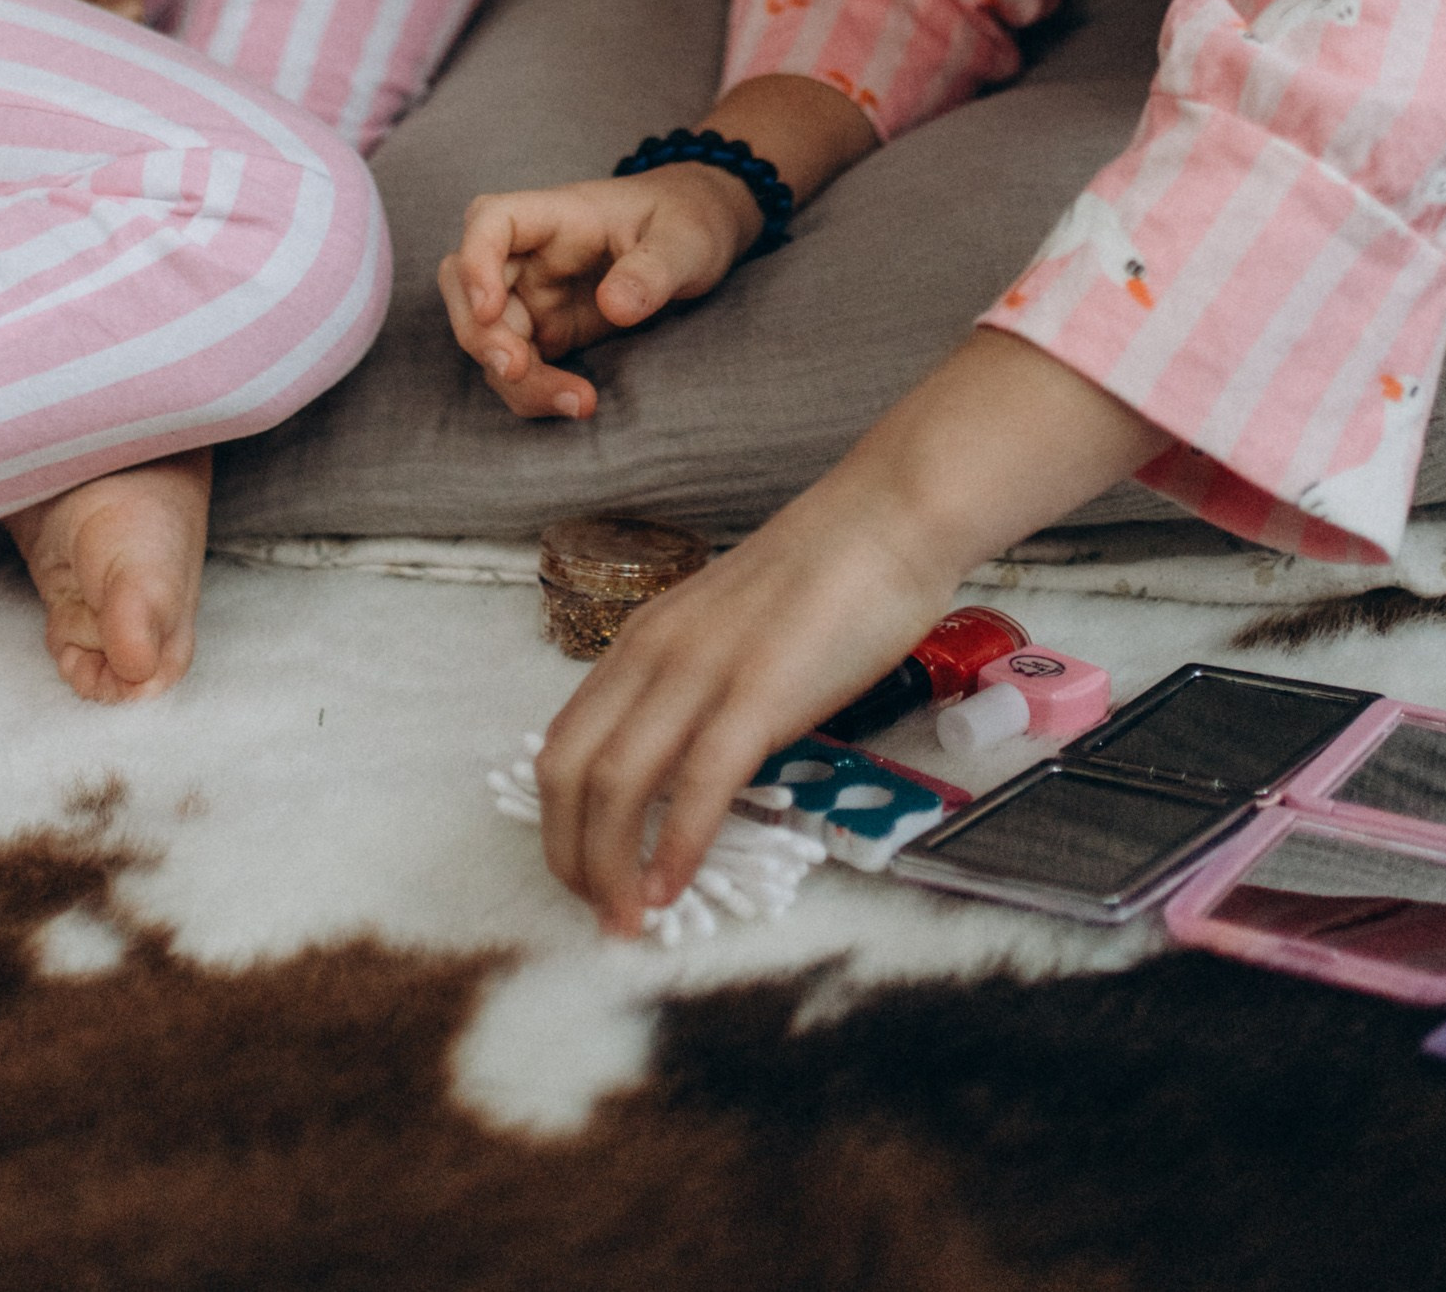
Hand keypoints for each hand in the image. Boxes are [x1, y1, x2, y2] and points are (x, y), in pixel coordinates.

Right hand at [440, 167, 761, 419]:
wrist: (698, 236)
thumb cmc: (687, 222)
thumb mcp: (685, 241)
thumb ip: (653, 270)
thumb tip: (615, 306)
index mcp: (557, 215)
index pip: (491, 220)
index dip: (475, 261)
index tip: (489, 308)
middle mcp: (531, 254)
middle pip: (466, 284)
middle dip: (481, 334)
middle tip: (517, 371)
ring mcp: (533, 295)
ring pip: (486, 336)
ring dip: (514, 377)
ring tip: (577, 403)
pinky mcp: (546, 332)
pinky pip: (517, 366)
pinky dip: (535, 391)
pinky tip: (578, 404)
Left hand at [532, 462, 963, 932]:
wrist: (886, 521)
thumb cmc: (822, 580)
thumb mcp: (728, 633)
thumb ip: (696, 688)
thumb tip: (686, 766)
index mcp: (641, 640)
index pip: (563, 743)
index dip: (559, 823)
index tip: (585, 877)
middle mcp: (652, 653)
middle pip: (567, 771)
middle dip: (571, 857)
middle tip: (600, 916)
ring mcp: (701, 670)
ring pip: (616, 783)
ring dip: (612, 869)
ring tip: (628, 923)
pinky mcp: (759, 692)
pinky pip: (700, 782)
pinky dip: (678, 848)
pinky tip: (673, 890)